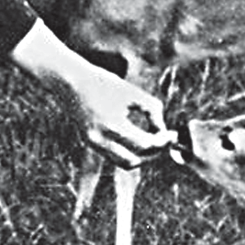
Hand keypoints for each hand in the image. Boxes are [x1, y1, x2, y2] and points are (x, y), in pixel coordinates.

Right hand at [8, 21, 174, 167]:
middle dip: (154, 152)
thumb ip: (152, 111)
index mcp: (111, 124)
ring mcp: (93, 144)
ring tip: (154, 141)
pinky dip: (129, 152)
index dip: (163, 142)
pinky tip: (140, 139)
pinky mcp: (91, 144)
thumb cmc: (103, 83)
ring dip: (142, 156)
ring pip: (125, 163)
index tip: (173, 135)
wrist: (71, 81)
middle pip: (136, 160)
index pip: (145, 144)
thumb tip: (163, 130)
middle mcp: (100, 139)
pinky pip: (115, 157)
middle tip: (166, 140)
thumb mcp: (132, 92)